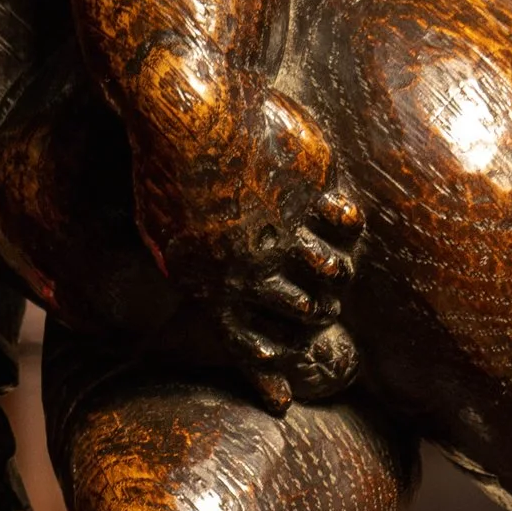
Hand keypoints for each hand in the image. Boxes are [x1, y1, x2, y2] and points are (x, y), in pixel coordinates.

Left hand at [129, 67, 362, 403]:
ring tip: (338, 273)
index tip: (283, 403)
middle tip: (322, 311)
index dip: (265, 377)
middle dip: (313, 316)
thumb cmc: (164, 168)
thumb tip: (214, 301)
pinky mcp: (308, 188)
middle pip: (299, 311)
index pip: (244, 346)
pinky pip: (343, 222)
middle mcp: (250, 264)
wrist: (186, 107)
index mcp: (207, 280)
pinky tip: (346, 219)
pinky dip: (347, 225)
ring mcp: (284, 226)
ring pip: (330, 274)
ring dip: (337, 278)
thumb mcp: (163, 232)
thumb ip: (192, 269)